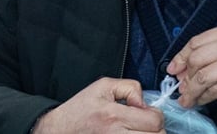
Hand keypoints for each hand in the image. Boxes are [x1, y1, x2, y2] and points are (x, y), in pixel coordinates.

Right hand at [32, 77, 164, 133]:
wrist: (60, 130)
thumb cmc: (80, 109)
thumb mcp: (103, 87)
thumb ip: (129, 87)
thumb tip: (144, 101)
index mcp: (114, 115)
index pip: (154, 121)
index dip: (156, 115)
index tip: (148, 113)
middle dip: (156, 129)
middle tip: (145, 123)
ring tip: (139, 130)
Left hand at [166, 21, 216, 108]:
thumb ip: (210, 50)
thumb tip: (182, 68)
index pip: (197, 41)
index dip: (181, 56)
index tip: (173, 68)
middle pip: (197, 59)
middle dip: (186, 76)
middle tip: (181, 86)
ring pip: (202, 77)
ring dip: (191, 91)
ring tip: (187, 98)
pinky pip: (214, 90)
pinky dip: (203, 97)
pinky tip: (200, 100)